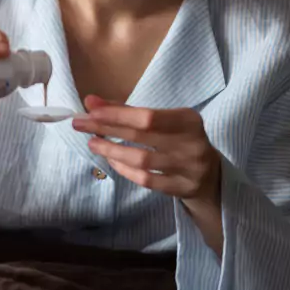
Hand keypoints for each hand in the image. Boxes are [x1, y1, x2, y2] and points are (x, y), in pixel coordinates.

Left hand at [71, 95, 222, 206]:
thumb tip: (91, 102)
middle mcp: (191, 143)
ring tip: (92, 143)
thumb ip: (128, 111)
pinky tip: (110, 160)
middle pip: (142, 135)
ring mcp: (188, 168)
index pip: (147, 116)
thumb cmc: (178, 140)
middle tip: (79, 124)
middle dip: (106, 128)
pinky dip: (124, 169)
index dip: (117, 113)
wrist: (210, 175)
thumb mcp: (163, 121)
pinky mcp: (182, 188)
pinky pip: (146, 179)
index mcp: (188, 120)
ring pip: (142, 160)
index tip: (90, 109)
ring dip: (111, 150)